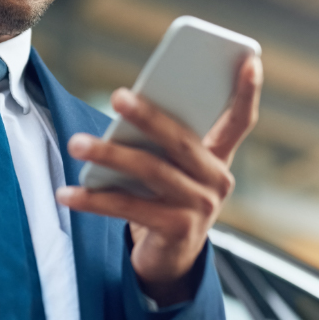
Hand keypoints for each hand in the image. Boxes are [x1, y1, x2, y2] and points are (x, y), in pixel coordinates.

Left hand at [56, 55, 262, 306]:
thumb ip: (161, 141)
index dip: (247, 90)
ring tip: (77, 144)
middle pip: (181, 141)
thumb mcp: (171, 167)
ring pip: (151, 171)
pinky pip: (129, 208)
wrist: (169, 260)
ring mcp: (200, 208)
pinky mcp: (177, 231)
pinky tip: (68, 194)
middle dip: (148, 117)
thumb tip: (124, 110)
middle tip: (117, 97)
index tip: (250, 59)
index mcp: (219, 157)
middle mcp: (217, 181)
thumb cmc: (164, 198)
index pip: (241, 120)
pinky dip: (94, 200)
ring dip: (109, 155)